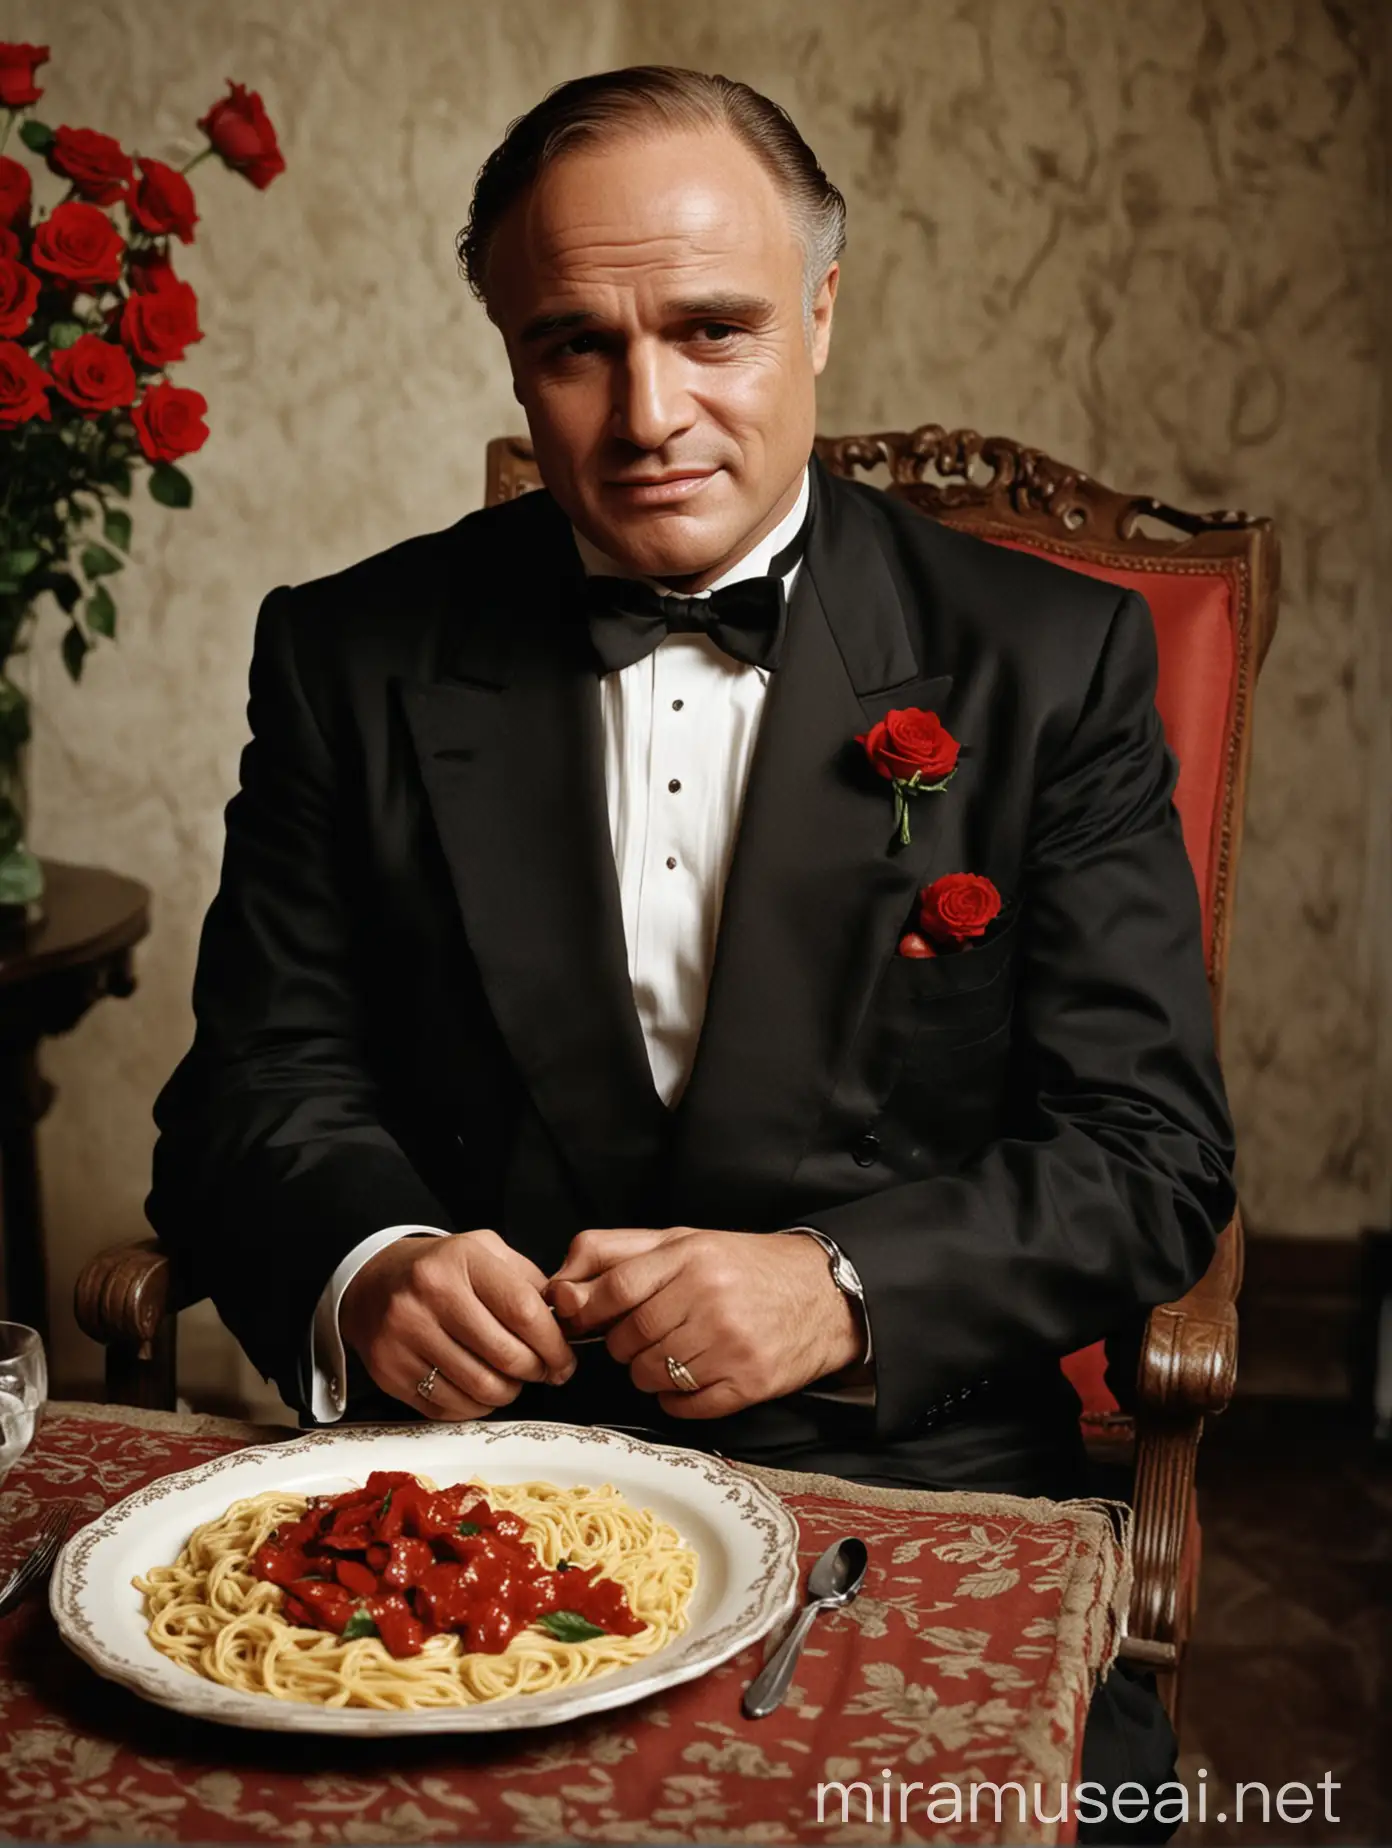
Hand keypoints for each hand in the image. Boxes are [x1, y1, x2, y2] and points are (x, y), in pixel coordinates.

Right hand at [340, 1229, 575, 1420]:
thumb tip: (564, 1324)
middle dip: (536, 1371)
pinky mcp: (390, 1370)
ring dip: (508, 1392)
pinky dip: (475, 1406)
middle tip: (543, 1372)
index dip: (554, 1344)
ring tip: (511, 1380)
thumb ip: (528, 1281)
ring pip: (480, 1388)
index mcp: (462, 1260)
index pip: (523, 1311)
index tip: (564, 1359)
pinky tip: (479, 1388)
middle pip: (505, 1355)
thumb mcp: (485, 1252)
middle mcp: (429, 1295)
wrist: (373, 1282)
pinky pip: (449, 1407)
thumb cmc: (440, 1269)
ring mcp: (405, 1335)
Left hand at [545, 1227, 862, 1417]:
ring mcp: (731, 1344)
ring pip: (652, 1377)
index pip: (617, 1290)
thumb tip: (559, 1288)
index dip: (592, 1311)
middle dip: (625, 1344)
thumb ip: (615, 1255)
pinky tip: (695, 1377)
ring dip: (650, 1373)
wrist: (823, 1295)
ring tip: (675, 1353)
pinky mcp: (749, 1383)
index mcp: (691, 1256)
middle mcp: (710, 1298)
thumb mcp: (683, 1241)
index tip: (589, 1320)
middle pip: (629, 1340)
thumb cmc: (743, 1267)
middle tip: (646, 1334)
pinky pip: (684, 1407)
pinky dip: (677, 1400)